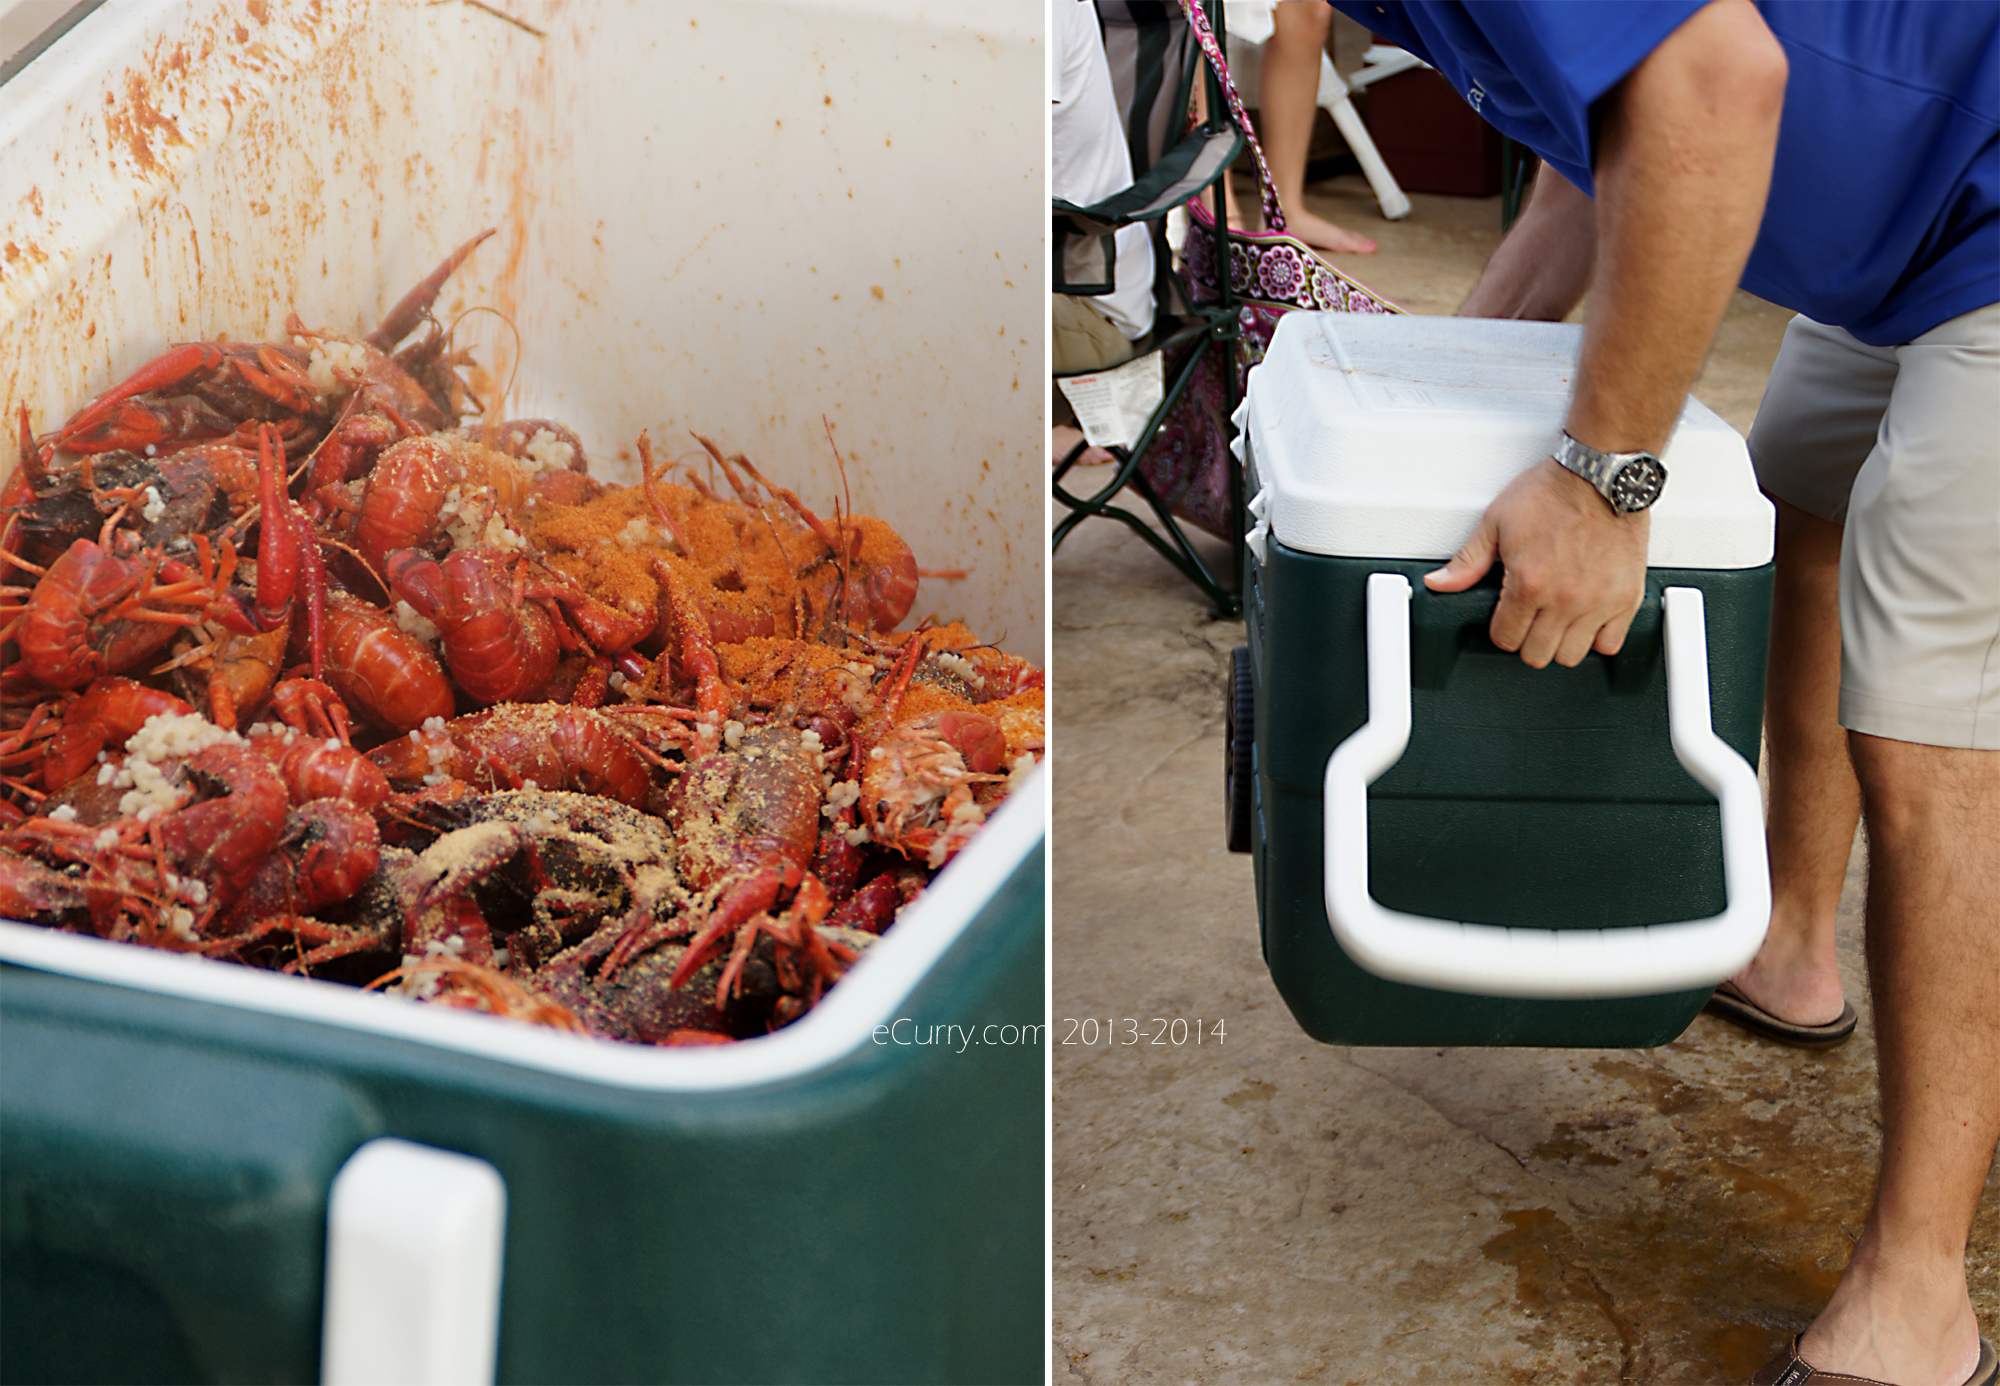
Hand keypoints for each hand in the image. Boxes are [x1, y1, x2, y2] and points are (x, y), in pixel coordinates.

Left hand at [1425, 458, 1648, 667]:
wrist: (1599, 475)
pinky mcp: (1626, 598)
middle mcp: (1564, 598)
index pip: (1506, 638)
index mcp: (1529, 583)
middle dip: (1528, 640)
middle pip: (1537, 654)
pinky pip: (1610, 644)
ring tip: (1557, 620)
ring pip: (1571, 656)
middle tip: (1531, 618)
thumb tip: (1440, 583)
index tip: (1508, 617)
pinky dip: (1598, 638)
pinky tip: (1586, 620)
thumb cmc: (1552, 492)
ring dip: (1560, 642)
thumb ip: (1468, 561)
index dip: (1502, 629)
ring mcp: (1598, 601)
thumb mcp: (1496, 522)